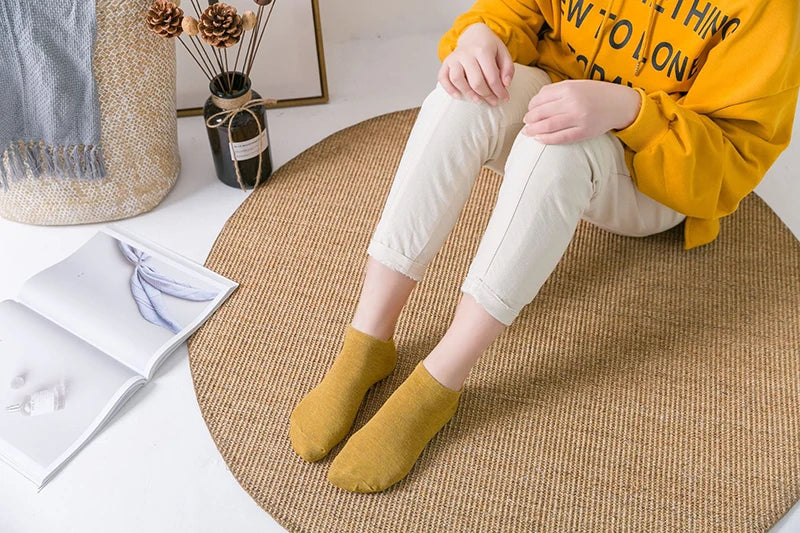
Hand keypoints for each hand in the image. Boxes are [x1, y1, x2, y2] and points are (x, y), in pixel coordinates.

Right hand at [438, 22, 513, 105]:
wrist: (473, 34)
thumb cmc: (489, 47)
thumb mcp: (503, 52)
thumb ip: (508, 68)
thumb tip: (505, 84)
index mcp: (483, 50)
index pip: (492, 76)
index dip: (499, 90)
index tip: (504, 98)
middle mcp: (466, 53)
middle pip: (475, 81)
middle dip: (486, 95)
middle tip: (493, 101)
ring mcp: (454, 58)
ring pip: (457, 79)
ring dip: (468, 94)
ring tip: (478, 100)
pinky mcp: (446, 63)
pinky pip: (443, 78)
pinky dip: (449, 89)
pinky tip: (458, 96)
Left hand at [522, 80, 641, 143]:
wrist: (619, 104)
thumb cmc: (595, 94)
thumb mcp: (576, 85)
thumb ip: (557, 91)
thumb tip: (535, 102)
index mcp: (569, 88)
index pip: (541, 97)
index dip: (531, 105)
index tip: (529, 109)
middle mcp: (572, 102)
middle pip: (541, 112)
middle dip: (530, 118)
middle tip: (526, 122)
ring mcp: (578, 118)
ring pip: (548, 126)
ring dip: (534, 130)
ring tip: (527, 132)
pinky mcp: (583, 132)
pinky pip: (560, 137)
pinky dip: (547, 139)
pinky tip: (539, 139)